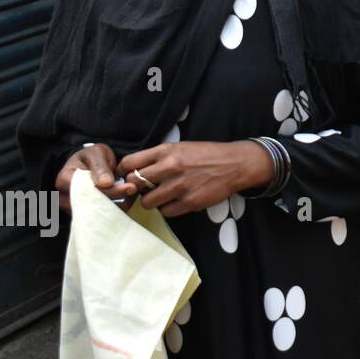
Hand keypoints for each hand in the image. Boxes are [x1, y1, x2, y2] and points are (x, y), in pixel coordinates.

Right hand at [54, 142, 137, 212]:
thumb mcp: (95, 153)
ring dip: (118, 205)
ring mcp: (75, 209)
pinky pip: (103, 216)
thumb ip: (100, 166)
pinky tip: (128, 198)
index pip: (88, 190)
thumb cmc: (90, 157)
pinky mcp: (85, 215)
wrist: (89, 165)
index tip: (129, 186)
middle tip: (135, 190)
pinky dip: (117, 209)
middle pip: (93, 205)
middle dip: (117, 198)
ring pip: (99, 213)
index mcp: (65, 180)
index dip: (109, 190)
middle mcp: (66, 198)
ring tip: (133, 193)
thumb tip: (106, 183)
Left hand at [116, 140, 273, 216]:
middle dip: (136, 188)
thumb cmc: (207, 155)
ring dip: (151, 201)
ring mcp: (180, 186)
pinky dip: (168, 208)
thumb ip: (159, 157)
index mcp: (167, 151)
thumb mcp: (181, 147)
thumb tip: (135, 170)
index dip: (123, 172)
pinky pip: (166, 211)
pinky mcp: (190, 202)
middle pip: (134, 183)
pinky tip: (176, 201)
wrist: (235, 164)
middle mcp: (171, 167)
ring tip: (162, 196)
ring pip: (147, 202)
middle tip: (144, 189)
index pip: (129, 163)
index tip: (126, 177)